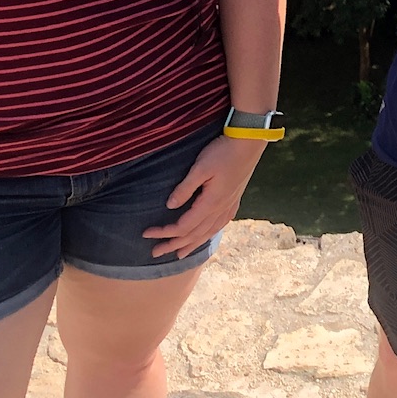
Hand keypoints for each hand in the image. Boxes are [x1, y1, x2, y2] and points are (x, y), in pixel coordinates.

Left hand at [144, 134, 265, 258]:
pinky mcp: (234, 200)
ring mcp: (229, 205)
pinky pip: (219, 225)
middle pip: (194, 235)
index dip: (164, 232)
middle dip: (173, 245)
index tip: (146, 234)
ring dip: (192, 245)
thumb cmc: (223, 152)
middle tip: (155, 252)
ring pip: (208, 233)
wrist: (249, 143)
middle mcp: (221, 209)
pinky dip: (209, 234)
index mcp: (211, 203)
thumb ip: (185, 188)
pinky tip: (206, 235)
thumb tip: (170, 206)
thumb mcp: (201, 167)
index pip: (183, 226)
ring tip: (179, 254)